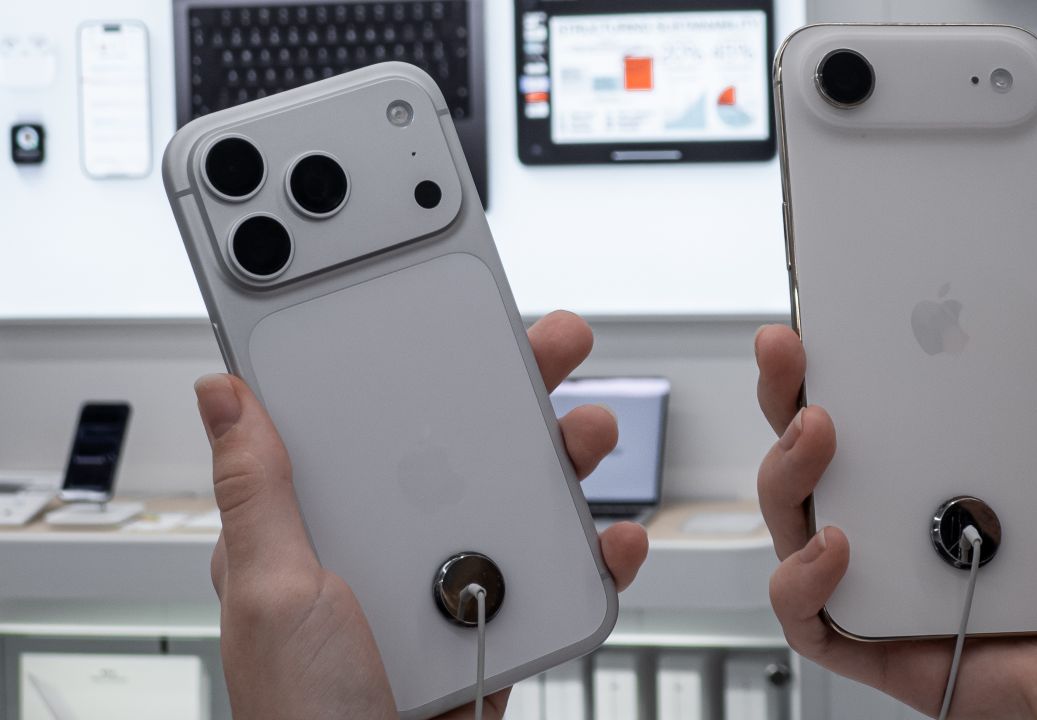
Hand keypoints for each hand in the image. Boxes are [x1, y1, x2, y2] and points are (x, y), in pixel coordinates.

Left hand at [195, 311, 648, 719]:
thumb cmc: (303, 714)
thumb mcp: (270, 590)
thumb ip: (259, 492)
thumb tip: (224, 393)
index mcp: (328, 523)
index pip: (372, 421)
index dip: (410, 363)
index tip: (447, 312)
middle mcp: (395, 542)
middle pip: (461, 446)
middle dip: (514, 390)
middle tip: (553, 345)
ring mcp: (453, 580)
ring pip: (519, 499)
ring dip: (565, 460)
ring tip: (590, 434)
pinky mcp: (501, 620)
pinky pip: (556, 574)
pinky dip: (594, 554)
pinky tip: (609, 538)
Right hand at [755, 267, 1036, 718]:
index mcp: (968, 473)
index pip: (884, 408)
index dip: (844, 361)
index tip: (833, 314)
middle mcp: (917, 521)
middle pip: (817, 454)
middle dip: (786, 394)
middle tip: (788, 351)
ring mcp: (892, 580)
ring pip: (794, 520)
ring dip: (784, 471)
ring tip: (819, 434)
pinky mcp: (879, 644)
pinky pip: (807, 615)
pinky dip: (803, 579)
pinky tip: (842, 545)